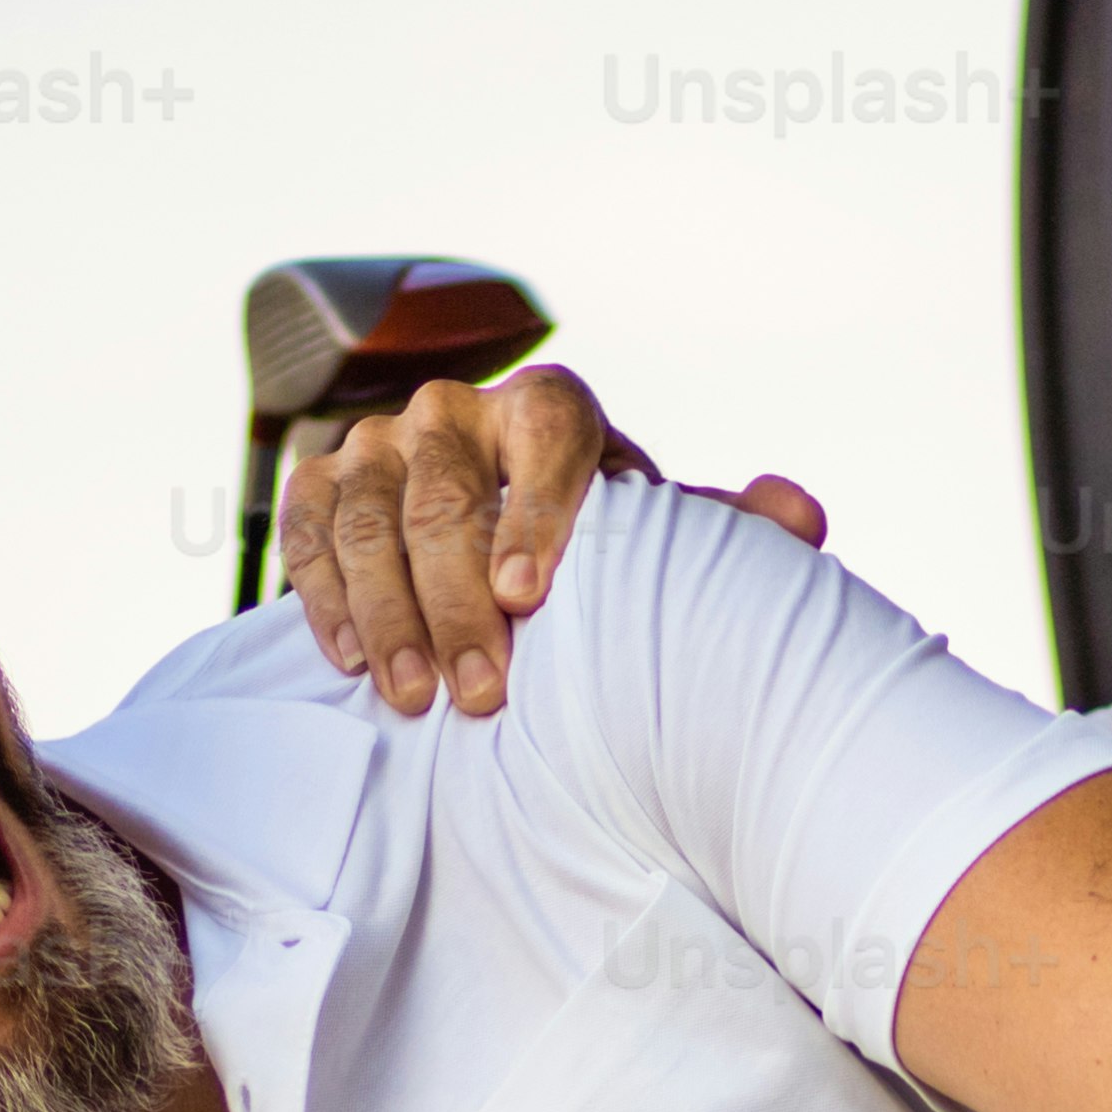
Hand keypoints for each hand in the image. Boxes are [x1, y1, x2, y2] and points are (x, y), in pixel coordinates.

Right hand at [275, 365, 827, 719]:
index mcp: (546, 411)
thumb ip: (722, 532)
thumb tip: (805, 519)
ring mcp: (379, 444)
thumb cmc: (592, 552)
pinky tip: (349, 663)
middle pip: (443, 492)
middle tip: (480, 693)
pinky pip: (307, 534)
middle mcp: (455, 413)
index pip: (546, 433)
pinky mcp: (320, 486)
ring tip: (414, 700)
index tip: (527, 595)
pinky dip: (323, 597)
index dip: (536, 508)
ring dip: (388, 613)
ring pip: (367, 519)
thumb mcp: (654, 542)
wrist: (502, 546)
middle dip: (456, 599)